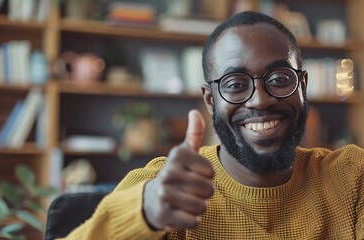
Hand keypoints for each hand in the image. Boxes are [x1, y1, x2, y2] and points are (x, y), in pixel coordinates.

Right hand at [143, 109, 214, 229]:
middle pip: (209, 189)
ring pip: (202, 206)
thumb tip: (196, 112)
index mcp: (177, 156)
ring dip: (199, 207)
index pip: (211, 171)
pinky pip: (193, 221)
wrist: (152, 199)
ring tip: (187, 200)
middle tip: (191, 190)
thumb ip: (194, 134)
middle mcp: (169, 173)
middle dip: (205, 193)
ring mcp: (165, 194)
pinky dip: (192, 220)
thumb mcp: (184, 154)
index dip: (208, 176)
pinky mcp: (165, 214)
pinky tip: (181, 212)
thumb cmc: (176, 174)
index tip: (195, 174)